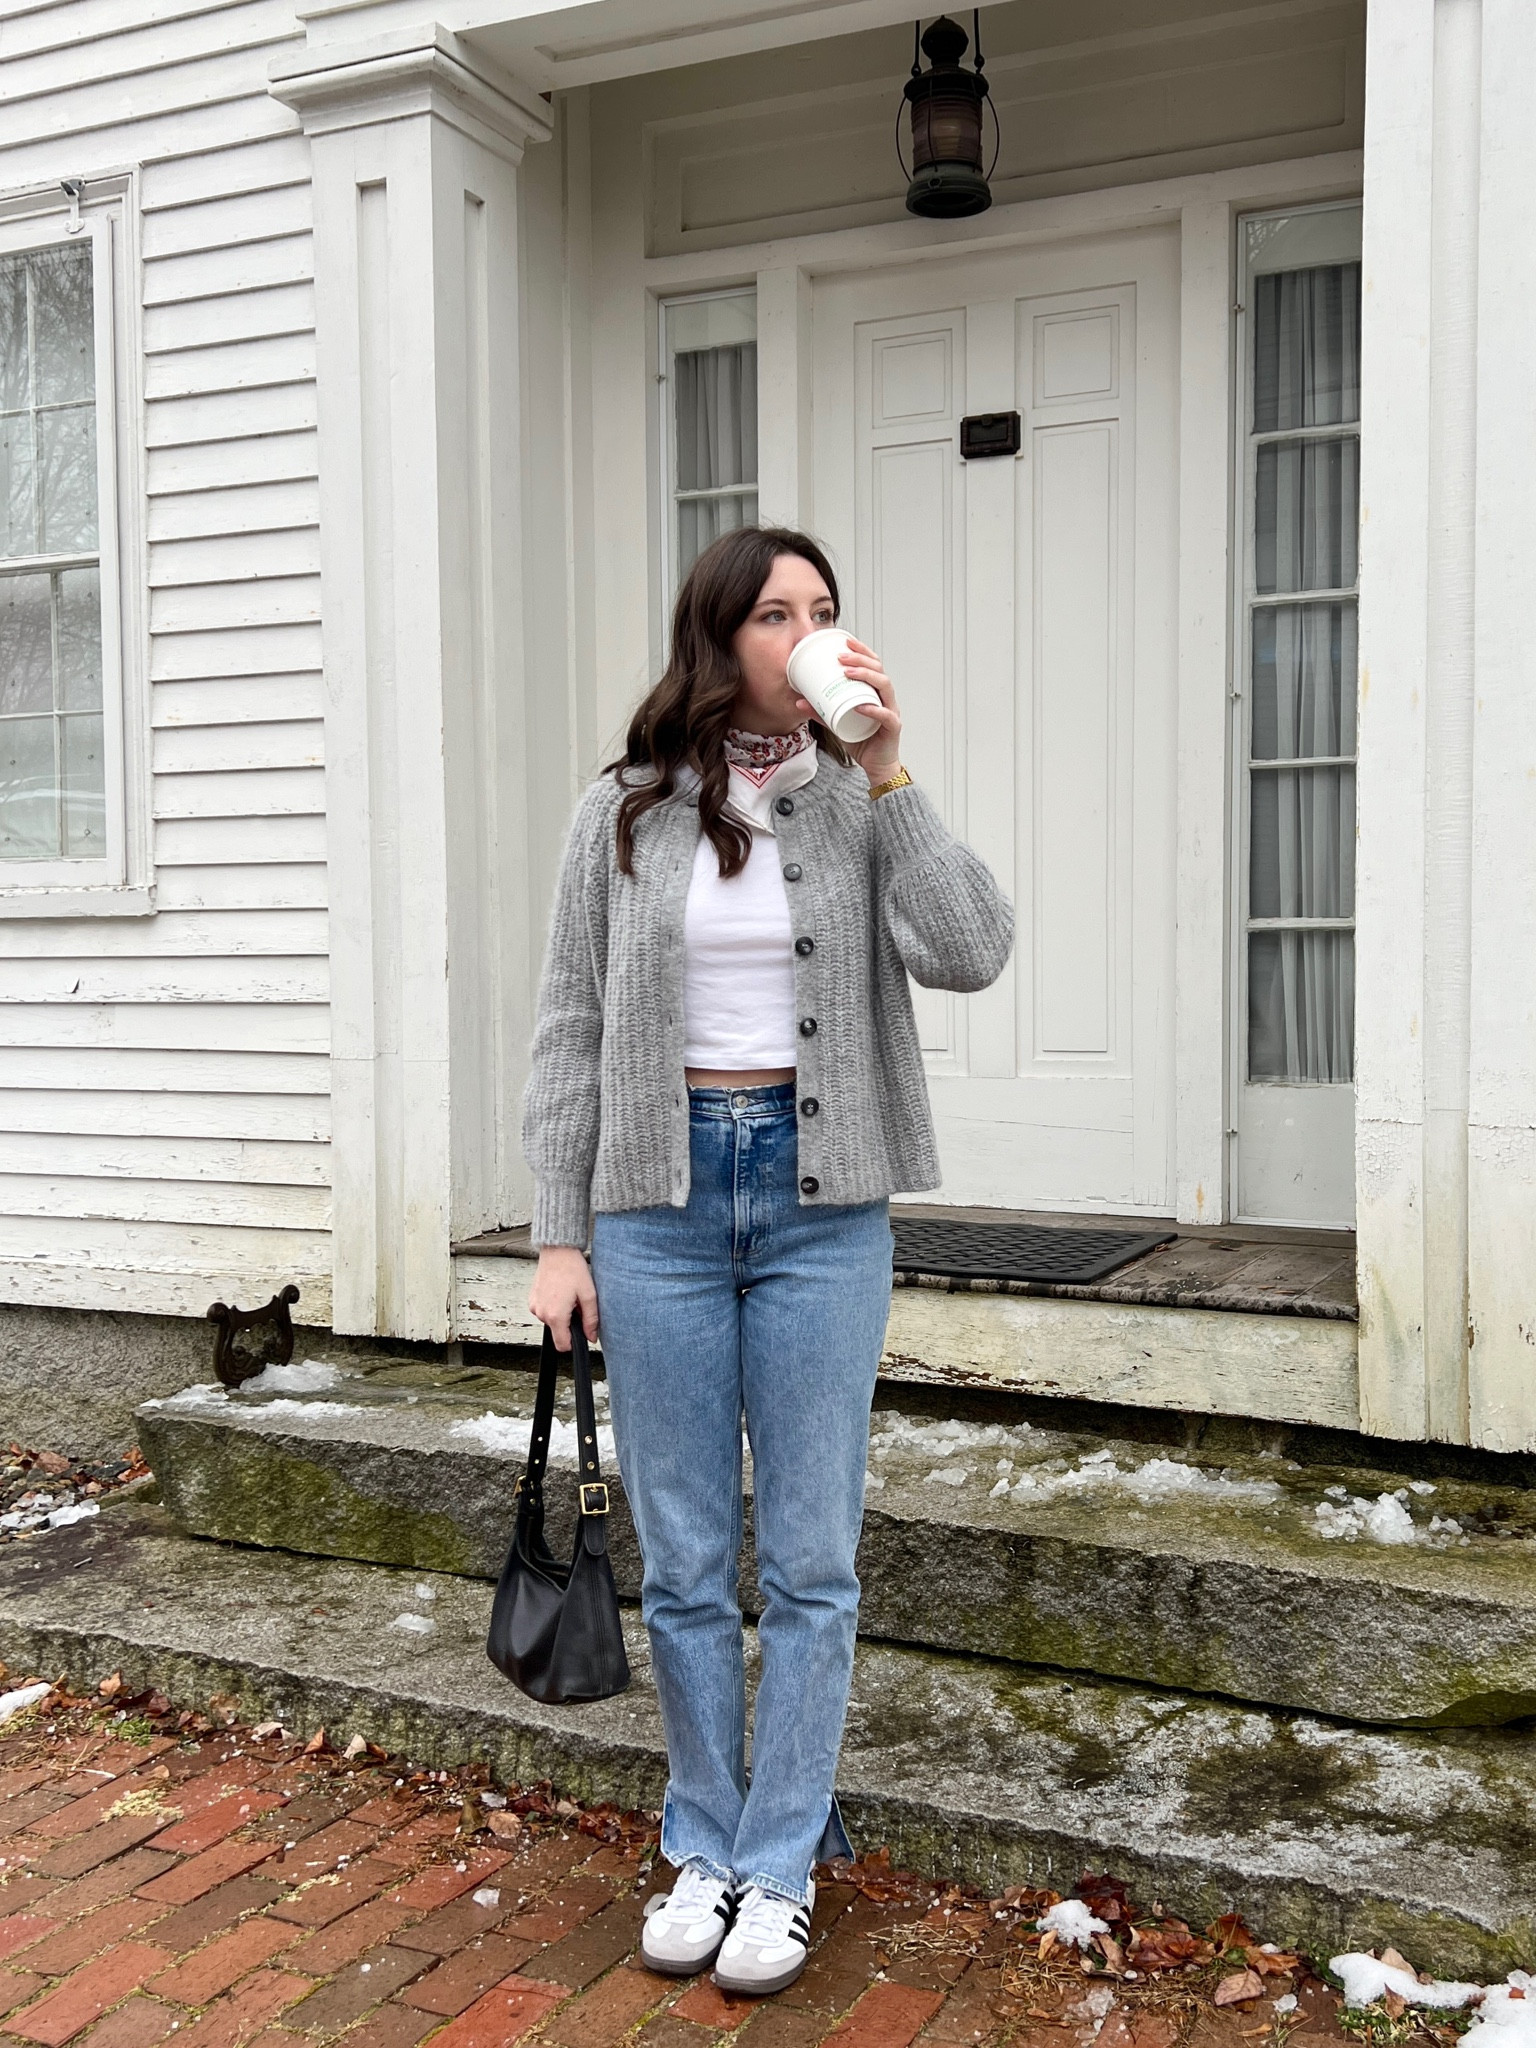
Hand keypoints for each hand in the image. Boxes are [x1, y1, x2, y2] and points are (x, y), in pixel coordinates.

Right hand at [528, 1246, 598, 1351]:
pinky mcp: (532, 1299)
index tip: (581, 1331)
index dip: (574, 1342)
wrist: (557, 1251)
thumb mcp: (588, 1295)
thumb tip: (591, 1337)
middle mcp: (541, 1313)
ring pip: (551, 1321)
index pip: (562, 1345)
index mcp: (556, 1315)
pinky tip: (559, 1292)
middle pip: (557, 1332)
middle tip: (576, 1304)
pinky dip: (553, 1306)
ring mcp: (535, 1306)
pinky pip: (544, 1311)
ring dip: (561, 1314)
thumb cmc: (572, 1268)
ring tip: (568, 1295)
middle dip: (569, 1323)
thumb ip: (591, 1320)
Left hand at [832, 637, 902, 783]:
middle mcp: (886, 698)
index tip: (846, 641)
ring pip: (884, 686)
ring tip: (847, 673)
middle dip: (860, 659)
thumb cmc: (862, 741)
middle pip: (879, 670)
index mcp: (875, 692)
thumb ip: (820, 712)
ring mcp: (891, 711)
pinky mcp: (893, 728)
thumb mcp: (836, 723)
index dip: (862, 651)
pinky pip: (886, 715)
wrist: (876, 766)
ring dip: (866, 676)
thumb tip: (799, 701)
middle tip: (841, 657)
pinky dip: (874, 709)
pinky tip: (862, 705)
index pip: (873, 664)